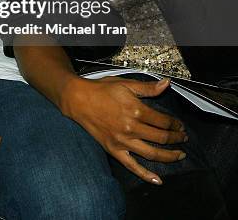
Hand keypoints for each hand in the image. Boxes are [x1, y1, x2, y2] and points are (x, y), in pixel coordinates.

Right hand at [61, 76, 186, 184]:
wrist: (79, 100)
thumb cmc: (101, 90)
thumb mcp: (126, 84)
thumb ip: (147, 87)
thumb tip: (167, 84)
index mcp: (135, 110)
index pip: (163, 121)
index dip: (175, 124)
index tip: (180, 124)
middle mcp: (131, 128)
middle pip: (161, 138)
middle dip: (176, 138)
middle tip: (183, 138)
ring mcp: (122, 141)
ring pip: (152, 153)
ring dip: (169, 156)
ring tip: (180, 155)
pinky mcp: (114, 150)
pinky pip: (132, 166)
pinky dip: (146, 175)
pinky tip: (158, 180)